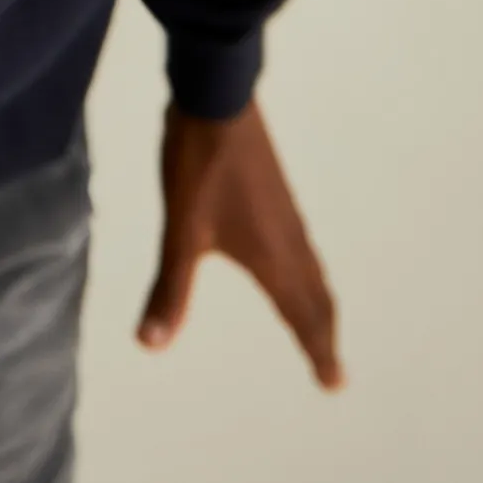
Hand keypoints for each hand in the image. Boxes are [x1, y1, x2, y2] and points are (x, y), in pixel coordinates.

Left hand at [136, 96, 343, 388]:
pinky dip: (309, 272)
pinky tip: (292, 262)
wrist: (218, 98)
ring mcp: (286, 213)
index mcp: (272, 257)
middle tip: (331, 367)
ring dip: (319, 303)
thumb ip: (169, 289)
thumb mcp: (181, 231)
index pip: (301, 316)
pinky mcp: (277, 193)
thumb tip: (148, 344)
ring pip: (312, 270)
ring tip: (318, 323)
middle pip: (316, 297)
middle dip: (323, 334)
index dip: (317, 351)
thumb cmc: (200, 165)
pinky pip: (304, 247)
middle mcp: (288, 240)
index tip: (335, 383)